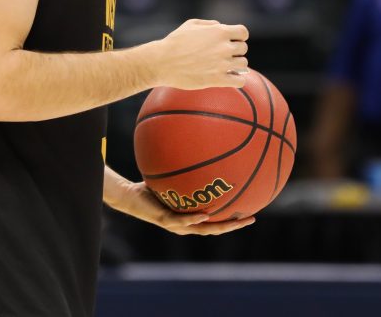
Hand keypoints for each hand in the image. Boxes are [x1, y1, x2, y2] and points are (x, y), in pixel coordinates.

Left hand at [116, 180, 255, 235]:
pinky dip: (194, 219)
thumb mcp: (173, 177)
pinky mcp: (165, 220)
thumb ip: (187, 170)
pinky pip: (182, 220)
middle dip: (234, 225)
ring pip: (203, 230)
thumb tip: (199, 149)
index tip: (251, 211)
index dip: (233, 219)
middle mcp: (186, 224)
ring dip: (220, 227)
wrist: (129, 196)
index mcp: (191, 217)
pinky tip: (205, 215)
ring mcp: (176, 224)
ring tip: (235, 221)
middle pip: (216, 228)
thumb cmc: (151, 187)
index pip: (216, 220)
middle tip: (252, 218)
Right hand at [150, 19, 249, 89]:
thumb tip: (221, 27)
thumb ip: (209, 24)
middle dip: (235, 51)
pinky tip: (230, 78)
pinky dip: (238, 80)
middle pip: (243, 49)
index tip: (231, 41)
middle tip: (223, 56)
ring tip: (225, 67)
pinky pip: (240, 81)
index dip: (238, 37)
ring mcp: (222, 64)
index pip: (243, 32)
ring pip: (243, 64)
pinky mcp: (217, 79)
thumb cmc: (175, 42)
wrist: (162, 62)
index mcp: (219, 32)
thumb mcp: (191, 25)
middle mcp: (224, 47)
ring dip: (236, 65)